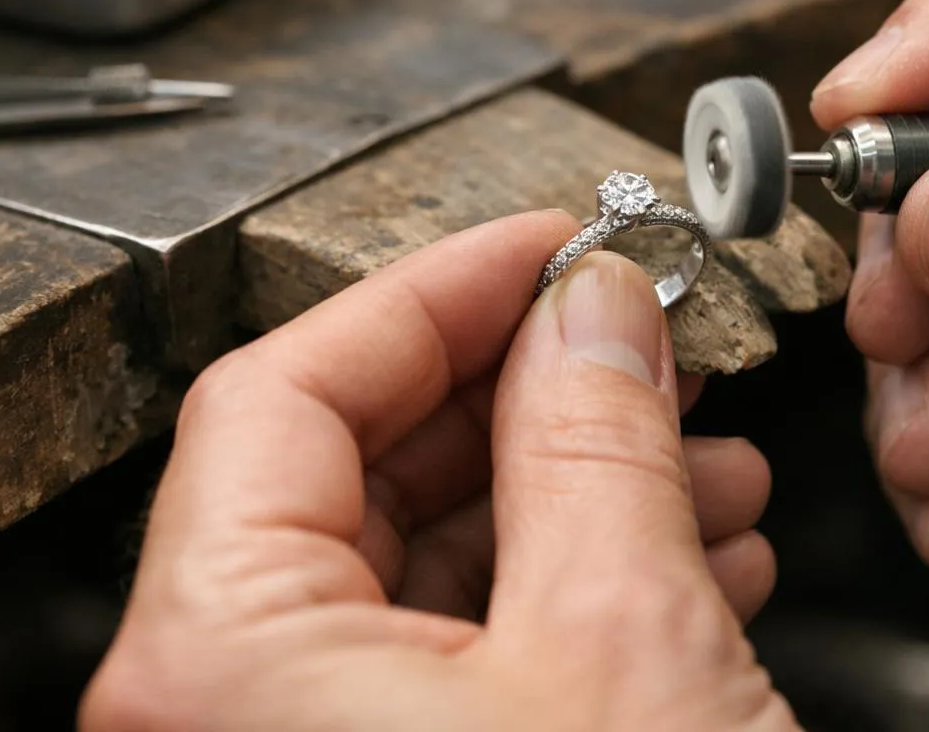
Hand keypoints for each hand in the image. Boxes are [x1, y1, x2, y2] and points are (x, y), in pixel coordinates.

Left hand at [79, 212, 797, 731]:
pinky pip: (474, 649)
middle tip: (637, 336)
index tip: (542, 244)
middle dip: (531, 393)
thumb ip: (595, 435)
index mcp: (223, 667)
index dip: (434, 289)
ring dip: (583, 488)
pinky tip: (694, 556)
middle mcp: (236, 722)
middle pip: (366, 472)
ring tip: (705, 458)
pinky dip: (586, 584)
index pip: (292, 391)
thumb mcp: (621, 633)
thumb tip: (594, 308)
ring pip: (436, 562)